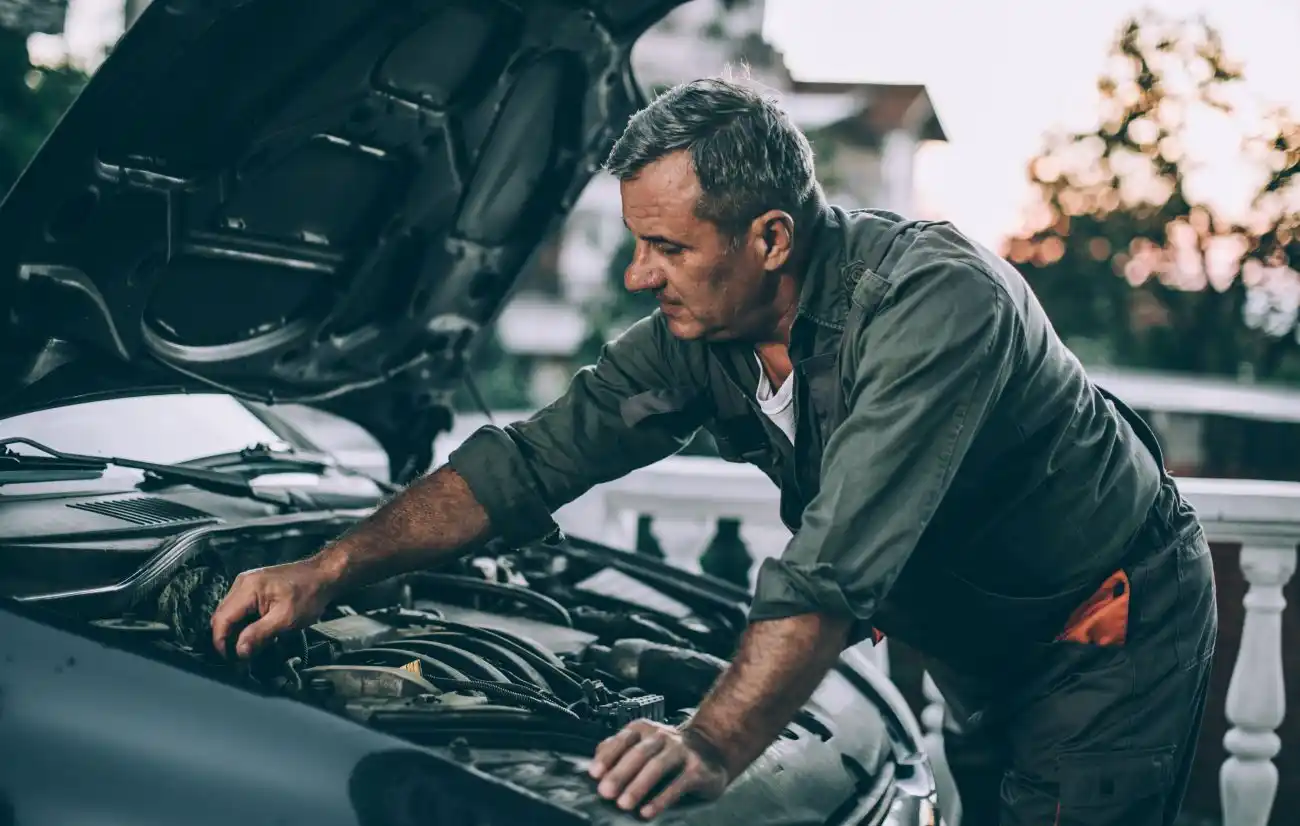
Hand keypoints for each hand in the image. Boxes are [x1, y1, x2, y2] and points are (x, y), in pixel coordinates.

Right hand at [210, 557, 339, 658]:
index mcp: (247, 588)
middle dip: (227, 638)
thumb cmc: (309, 596)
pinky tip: (255, 633)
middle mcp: (241, 583)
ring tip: (248, 647)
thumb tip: (239, 652)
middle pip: (222, 616)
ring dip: (235, 631)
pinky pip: (239, 608)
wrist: (324, 575)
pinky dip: (243, 622)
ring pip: (229, 613)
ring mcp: (246, 583)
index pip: (222, 619)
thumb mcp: (286, 619)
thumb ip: (259, 635)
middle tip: (239, 658)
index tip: (230, 660)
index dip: (221, 642)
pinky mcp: (253, 586)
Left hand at [588, 720, 729, 819]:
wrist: (711, 750)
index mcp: (645, 730)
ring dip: (638, 786)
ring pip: (657, 766)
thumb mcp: (643, 745)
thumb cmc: (668, 752)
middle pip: (639, 753)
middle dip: (620, 773)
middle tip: (605, 792)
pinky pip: (677, 784)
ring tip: (623, 804)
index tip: (594, 773)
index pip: (623, 739)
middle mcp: (663, 736)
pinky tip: (647, 811)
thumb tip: (595, 764)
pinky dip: (661, 799)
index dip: (608, 756)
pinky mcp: (697, 769)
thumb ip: (619, 751)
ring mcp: (682, 751)